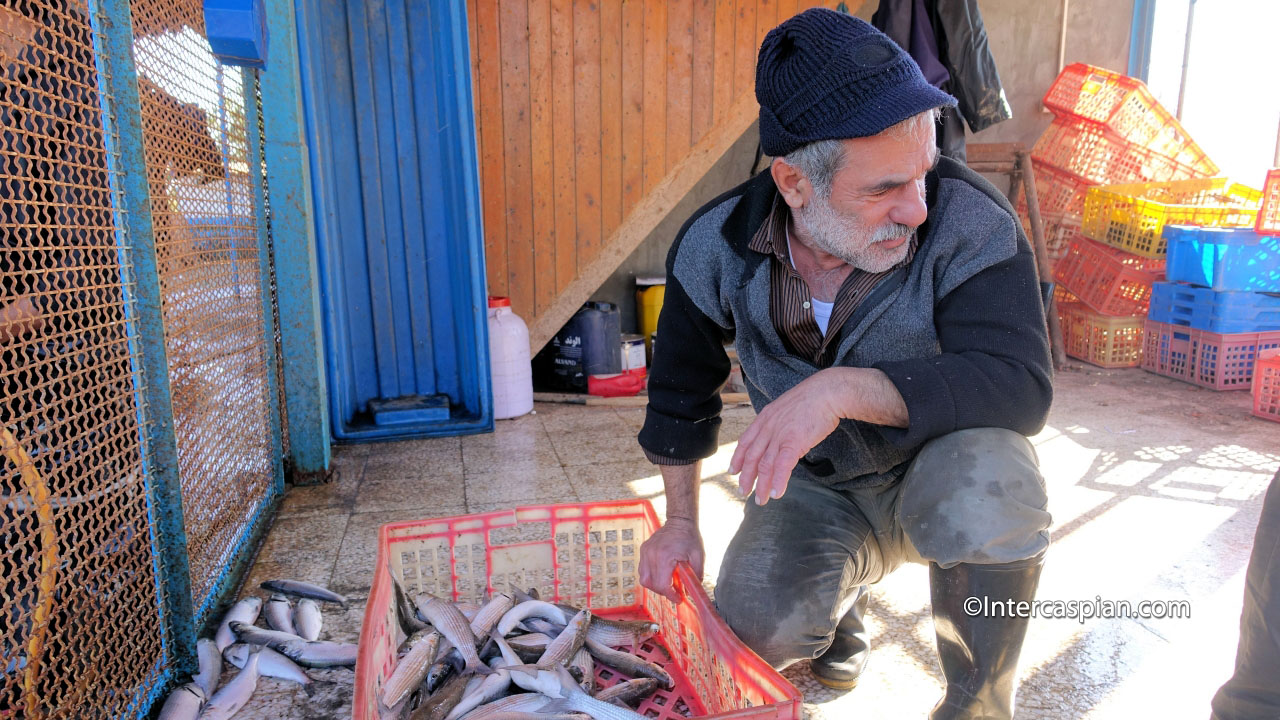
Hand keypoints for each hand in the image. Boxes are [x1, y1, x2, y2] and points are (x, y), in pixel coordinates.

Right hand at [638, 517, 703, 602]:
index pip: (662, 584)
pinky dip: (651, 576)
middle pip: (652, 584)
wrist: (680, 521)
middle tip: (675, 592)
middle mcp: (651, 554)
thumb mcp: (698, 557)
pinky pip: (642, 570)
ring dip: (656, 585)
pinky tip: (662, 573)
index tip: (679, 599)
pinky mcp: (643, 550)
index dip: (670, 595)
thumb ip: (695, 576)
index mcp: (665, 556)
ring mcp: (645, 552)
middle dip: (664, 592)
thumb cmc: (690, 538)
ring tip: (668, 583)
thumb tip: (690, 593)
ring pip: (644, 579)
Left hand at [729, 369, 845, 505]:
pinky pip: (782, 466)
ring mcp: (780, 435)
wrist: (828, 391)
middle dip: (746, 477)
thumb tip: (782, 436)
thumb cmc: (814, 399)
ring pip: (765, 465)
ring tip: (760, 500)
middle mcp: (768, 427)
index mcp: (765, 417)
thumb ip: (781, 422)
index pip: (746, 441)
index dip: (738, 458)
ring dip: (761, 485)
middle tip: (742, 491)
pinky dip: (778, 482)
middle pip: (752, 457)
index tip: (733, 470)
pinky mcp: (794, 442)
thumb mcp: (788, 407)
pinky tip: (776, 493)